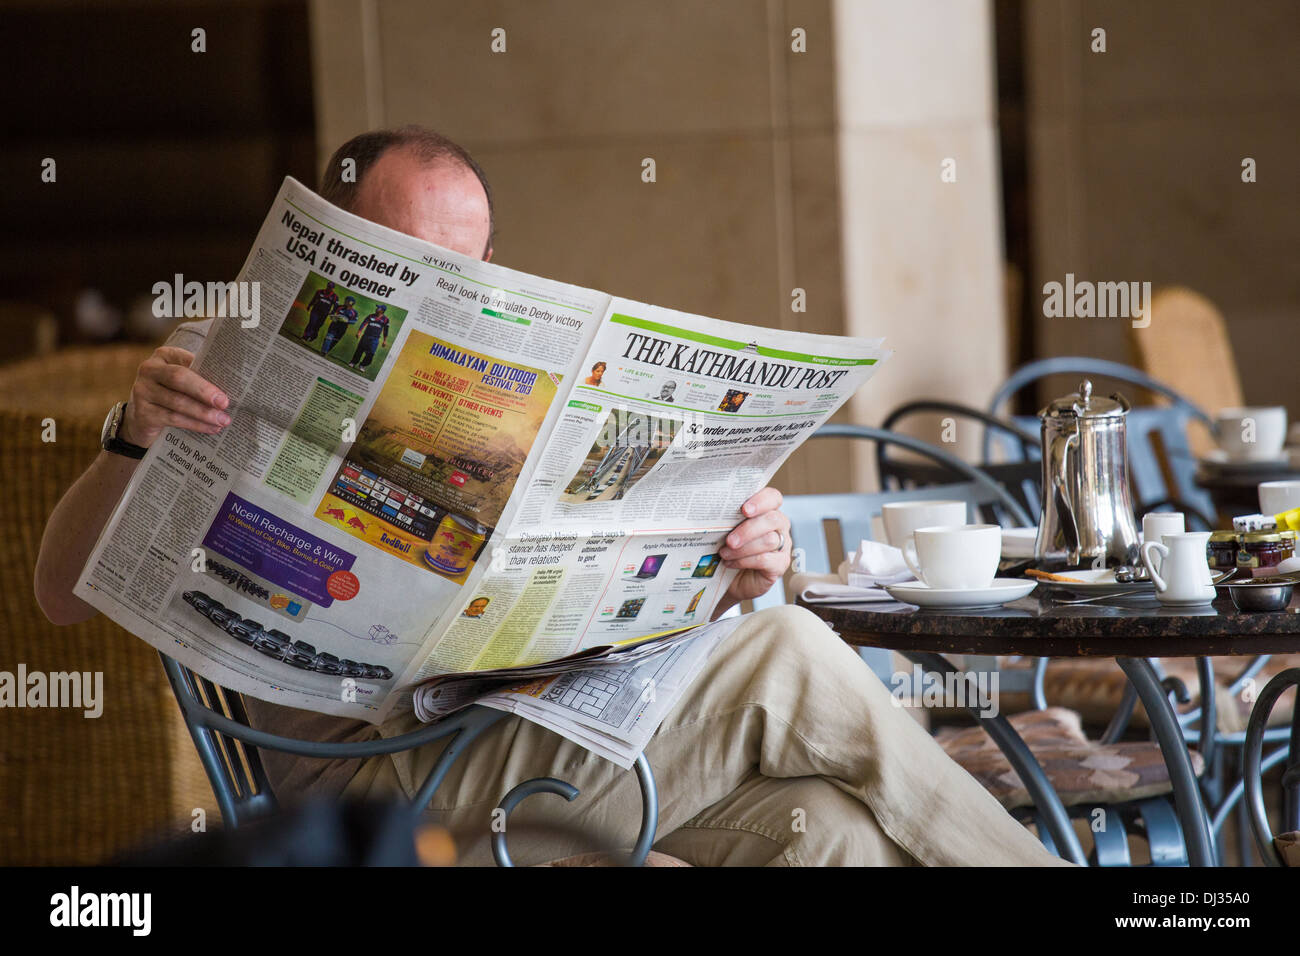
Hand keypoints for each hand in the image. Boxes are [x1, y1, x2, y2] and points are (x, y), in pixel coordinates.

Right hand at [120, 346, 229, 447]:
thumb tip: (233, 388)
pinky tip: (211, 428)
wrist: (143, 420)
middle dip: (205, 391)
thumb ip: (201, 379)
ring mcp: (142, 391)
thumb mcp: (184, 383)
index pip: (188, 359)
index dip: (209, 369)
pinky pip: (173, 418)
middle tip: (225, 403)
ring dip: (203, 413)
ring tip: (223, 420)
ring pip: (177, 402)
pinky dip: (195, 424)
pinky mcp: (142, 413)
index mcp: (164, 355)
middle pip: (179, 378)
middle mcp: (149, 370)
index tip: (230, 380)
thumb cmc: (173, 395)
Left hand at [716, 487, 790, 611]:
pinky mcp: (780, 564)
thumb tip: (709, 510)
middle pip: (772, 519)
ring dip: (743, 548)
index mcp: (766, 510)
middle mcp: (778, 526)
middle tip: (729, 540)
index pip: (773, 497)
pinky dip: (745, 561)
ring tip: (724, 553)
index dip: (761, 501)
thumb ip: (725, 518)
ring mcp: (782, 545)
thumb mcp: (725, 530)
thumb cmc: (728, 549)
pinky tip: (731, 563)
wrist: (729, 578)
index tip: (744, 509)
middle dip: (748, 529)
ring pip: (769, 540)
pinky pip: (766, 559)